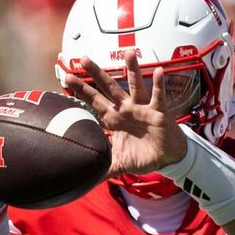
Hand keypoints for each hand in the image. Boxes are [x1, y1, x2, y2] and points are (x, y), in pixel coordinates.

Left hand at [64, 51, 187, 177]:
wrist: (167, 158)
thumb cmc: (144, 155)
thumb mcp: (119, 164)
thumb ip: (102, 169)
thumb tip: (86, 181)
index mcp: (115, 119)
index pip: (95, 102)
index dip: (82, 91)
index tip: (67, 78)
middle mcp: (127, 109)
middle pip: (109, 88)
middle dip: (97, 74)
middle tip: (84, 58)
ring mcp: (143, 109)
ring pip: (136, 86)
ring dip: (132, 70)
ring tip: (129, 53)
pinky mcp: (159, 113)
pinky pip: (159, 96)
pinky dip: (159, 84)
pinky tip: (158, 71)